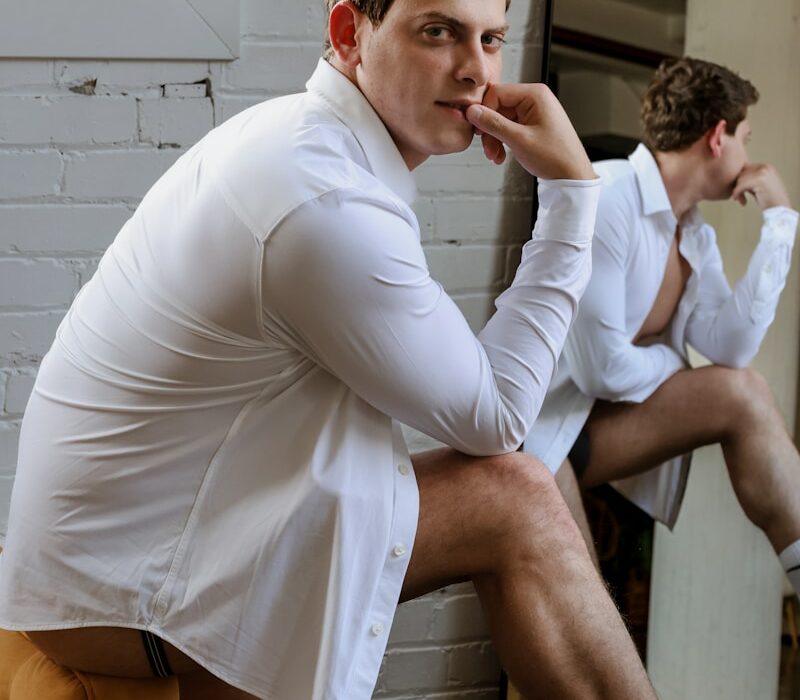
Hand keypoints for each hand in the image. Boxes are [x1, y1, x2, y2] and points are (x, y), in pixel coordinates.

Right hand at [465, 82, 594, 180]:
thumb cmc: (556, 157)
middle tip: (489, 149)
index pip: (497, 93)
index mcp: (535, 94)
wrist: (572, 175)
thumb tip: (473, 112)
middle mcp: (535, 99)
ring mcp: (533, 111)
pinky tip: (502, 154)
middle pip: (497, 107)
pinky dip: (502, 141)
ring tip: (496, 155)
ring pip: (501, 119)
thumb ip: (493, 124)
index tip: (478, 130)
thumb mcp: (519, 140)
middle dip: (490, 130)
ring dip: (494, 138)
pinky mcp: (532, 124)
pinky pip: (509, 127)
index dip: (484, 112)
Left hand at [731, 163, 791, 209]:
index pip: (744, 168)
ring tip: (742, 201)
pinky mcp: (759, 181)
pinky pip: (740, 186)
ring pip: (740, 180)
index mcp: (766, 166)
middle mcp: (765, 167)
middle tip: (739, 197)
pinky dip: (737, 194)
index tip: (739, 191)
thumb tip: (735, 177)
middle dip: (737, 186)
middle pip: (741, 173)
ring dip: (737, 192)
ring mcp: (763, 173)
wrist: (780, 208)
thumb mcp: (760, 185)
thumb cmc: (769, 200)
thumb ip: (751, 179)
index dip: (739, 181)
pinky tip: (742, 202)